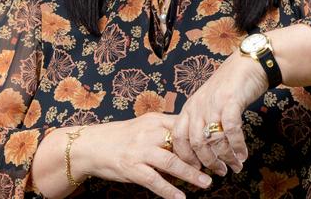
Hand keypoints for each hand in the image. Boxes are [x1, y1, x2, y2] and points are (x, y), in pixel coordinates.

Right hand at [71, 112, 212, 198]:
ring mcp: (140, 150)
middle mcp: (149, 132)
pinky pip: (154, 180)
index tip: (219, 147)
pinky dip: (169, 190)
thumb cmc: (120, 138)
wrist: (90, 145)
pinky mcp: (131, 167)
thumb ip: (164, 131)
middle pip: (182, 144)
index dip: (203, 137)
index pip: (185, 126)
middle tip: (219, 167)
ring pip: (172, 162)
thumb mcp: (143, 126)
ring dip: (191, 174)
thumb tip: (190, 140)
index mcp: (155, 120)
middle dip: (203, 157)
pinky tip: (181, 198)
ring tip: (206, 183)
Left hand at [171, 50, 267, 175]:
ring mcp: (213, 103)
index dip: (185, 156)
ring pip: (213, 139)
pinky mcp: (230, 101)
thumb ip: (202, 120)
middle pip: (195, 142)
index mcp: (189, 107)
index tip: (196, 168)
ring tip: (235, 166)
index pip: (178, 136)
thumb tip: (202, 148)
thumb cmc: (229, 86)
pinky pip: (231, 130)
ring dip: (226, 157)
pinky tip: (243, 154)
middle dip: (208, 162)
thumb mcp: (208, 102)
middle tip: (220, 172)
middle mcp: (198, 106)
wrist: (247, 64)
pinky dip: (237, 146)